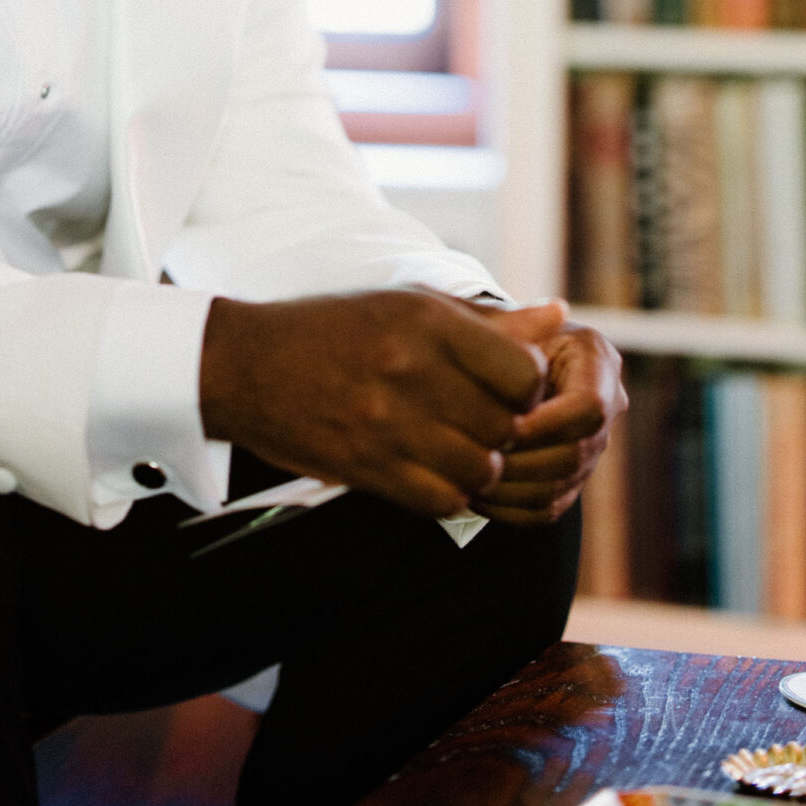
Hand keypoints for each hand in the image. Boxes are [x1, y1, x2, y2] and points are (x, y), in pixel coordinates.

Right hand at [199, 289, 548, 518]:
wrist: (247, 367)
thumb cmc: (336, 328)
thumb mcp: (410, 306)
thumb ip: (489, 323)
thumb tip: (557, 313)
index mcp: (425, 321)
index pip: (522, 372)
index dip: (527, 384)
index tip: (507, 383)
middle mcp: (409, 371)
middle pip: (505, 425)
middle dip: (504, 427)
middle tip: (483, 417)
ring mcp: (386, 424)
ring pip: (481, 468)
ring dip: (480, 463)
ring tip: (459, 444)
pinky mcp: (367, 468)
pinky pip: (443, 499)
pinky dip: (450, 491)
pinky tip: (434, 467)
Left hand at [470, 304, 626, 527]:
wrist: (490, 361)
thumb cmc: (491, 334)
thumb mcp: (501, 323)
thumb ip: (521, 323)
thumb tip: (556, 309)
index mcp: (597, 360)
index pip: (591, 409)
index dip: (547, 423)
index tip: (502, 425)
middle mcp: (606, 405)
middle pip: (576, 455)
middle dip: (522, 460)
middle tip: (474, 456)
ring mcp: (591, 448)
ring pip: (558, 489)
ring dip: (509, 488)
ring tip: (464, 476)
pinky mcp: (570, 480)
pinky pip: (544, 510)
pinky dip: (506, 509)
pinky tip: (470, 493)